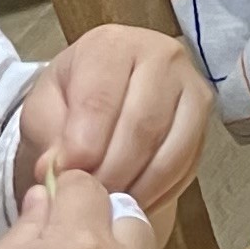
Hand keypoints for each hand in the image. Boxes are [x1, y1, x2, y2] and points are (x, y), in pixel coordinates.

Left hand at [20, 27, 210, 219]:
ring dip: (137, 186)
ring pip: (171, 150)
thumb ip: (48, 135)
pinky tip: (134, 199)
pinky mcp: (205, 120)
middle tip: (89, 199)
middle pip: (142, 126)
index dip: (83, 145)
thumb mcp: (44, 109)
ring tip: (109, 202)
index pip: (100, 99)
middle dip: (112, 171)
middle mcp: (161, 56)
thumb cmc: (71, 99)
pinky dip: (159, 192)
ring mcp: (191, 86)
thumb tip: (57, 169)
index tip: (66, 176)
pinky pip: (187, 165)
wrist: (104, 95)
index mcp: (112, 45)